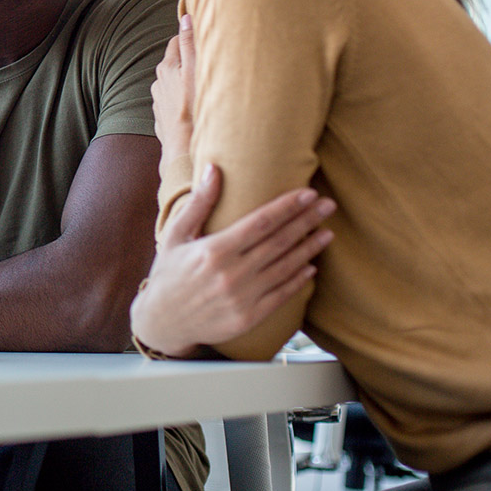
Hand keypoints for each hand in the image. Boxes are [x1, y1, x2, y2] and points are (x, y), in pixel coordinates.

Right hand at [131, 165, 335, 357]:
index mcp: (214, 250)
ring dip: (309, 248)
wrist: (162, 322)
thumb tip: (213, 169)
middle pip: (279, 242)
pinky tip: (311, 267)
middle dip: (307, 221)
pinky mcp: (248, 317)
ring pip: (285, 267)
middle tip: (328, 205)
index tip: (308, 193)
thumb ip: (198, 203)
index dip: (288, 206)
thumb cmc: (168, 274)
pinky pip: (281, 296)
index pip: (261, 222)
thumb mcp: (175, 235)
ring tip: (327, 232)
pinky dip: (299, 280)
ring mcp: (242, 297)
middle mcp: (232, 273)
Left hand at [151, 13, 195, 167]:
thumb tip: (185, 17)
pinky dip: (184, 101)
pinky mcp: (164, 118)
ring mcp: (159, 102)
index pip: (176, 42)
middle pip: (175, 63)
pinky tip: (197, 107)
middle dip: (189, 60)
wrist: (183, 149)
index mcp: (166, 68)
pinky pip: (175, 103)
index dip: (190, 38)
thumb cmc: (193, 109)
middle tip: (209, 61)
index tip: (204, 38)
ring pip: (175, 84)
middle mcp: (158, 83)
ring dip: (187, 82)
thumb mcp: (195, 71)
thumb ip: (190, 44)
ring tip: (205, 86)